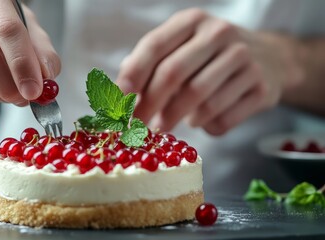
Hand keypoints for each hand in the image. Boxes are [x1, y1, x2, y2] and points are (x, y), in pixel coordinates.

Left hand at [116, 8, 301, 134]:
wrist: (270, 59)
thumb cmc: (211, 56)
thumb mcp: (183, 46)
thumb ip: (152, 63)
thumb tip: (120, 92)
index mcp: (192, 21)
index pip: (155, 45)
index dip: (133, 74)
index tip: (119, 99)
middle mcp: (220, 34)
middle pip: (174, 74)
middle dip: (149, 104)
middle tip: (136, 125)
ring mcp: (245, 60)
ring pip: (199, 101)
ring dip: (175, 118)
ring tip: (164, 125)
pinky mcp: (261, 88)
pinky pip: (222, 118)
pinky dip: (204, 126)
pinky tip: (199, 120)